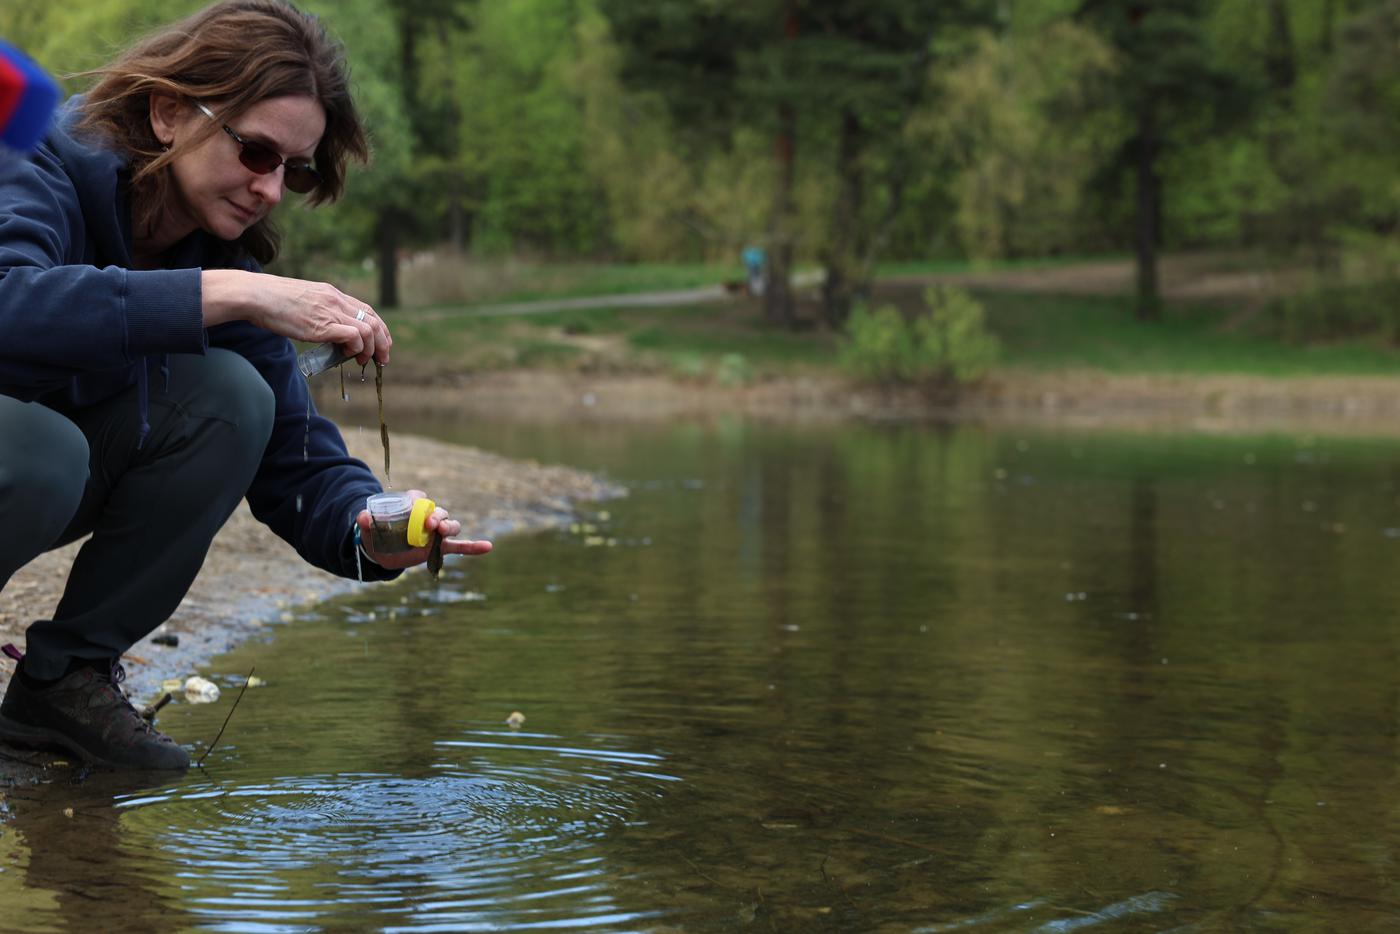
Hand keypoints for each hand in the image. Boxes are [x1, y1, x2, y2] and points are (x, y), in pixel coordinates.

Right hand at [202, 269, 391, 365]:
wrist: (256, 295)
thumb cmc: (273, 301)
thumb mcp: (304, 302)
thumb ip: (320, 314)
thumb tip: (327, 333)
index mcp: (333, 294)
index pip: (368, 310)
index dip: (380, 329)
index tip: (381, 344)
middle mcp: (336, 301)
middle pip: (374, 321)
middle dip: (383, 343)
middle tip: (381, 360)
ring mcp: (331, 312)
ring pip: (368, 329)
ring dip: (371, 349)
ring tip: (362, 360)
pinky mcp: (322, 325)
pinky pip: (353, 336)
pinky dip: (356, 347)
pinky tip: (347, 354)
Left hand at [356, 489, 492, 570]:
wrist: (383, 552)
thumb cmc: (378, 536)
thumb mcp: (368, 530)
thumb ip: (365, 522)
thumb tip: (361, 516)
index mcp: (412, 507)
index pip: (419, 498)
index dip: (418, 499)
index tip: (414, 502)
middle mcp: (427, 517)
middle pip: (438, 511)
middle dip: (437, 515)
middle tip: (429, 524)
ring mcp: (436, 533)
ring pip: (450, 525)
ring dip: (449, 526)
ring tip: (442, 532)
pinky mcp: (441, 547)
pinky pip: (461, 547)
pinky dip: (474, 547)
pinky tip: (487, 547)